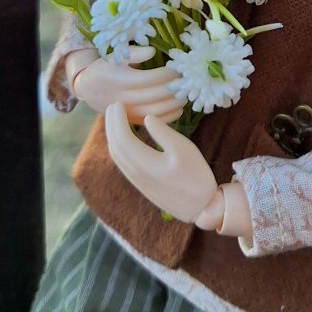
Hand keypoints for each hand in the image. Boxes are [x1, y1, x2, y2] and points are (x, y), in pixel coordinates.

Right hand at [67, 47, 184, 123]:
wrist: (90, 89)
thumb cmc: (106, 68)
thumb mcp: (116, 56)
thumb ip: (134, 53)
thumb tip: (153, 51)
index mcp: (122, 80)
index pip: (152, 78)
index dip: (169, 73)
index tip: (181, 65)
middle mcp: (125, 99)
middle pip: (157, 95)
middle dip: (176, 87)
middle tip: (190, 79)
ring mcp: (129, 113)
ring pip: (157, 112)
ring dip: (175, 103)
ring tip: (188, 92)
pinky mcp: (132, 122)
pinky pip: (154, 122)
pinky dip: (170, 116)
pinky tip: (179, 107)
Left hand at [105, 103, 217, 222]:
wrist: (200, 207)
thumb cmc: (196, 175)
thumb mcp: (185, 149)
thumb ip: (163, 133)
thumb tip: (147, 118)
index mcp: (147, 164)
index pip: (123, 139)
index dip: (117, 120)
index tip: (119, 104)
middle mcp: (137, 174)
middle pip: (115, 147)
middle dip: (111, 125)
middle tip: (113, 106)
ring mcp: (137, 181)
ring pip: (117, 156)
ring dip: (113, 136)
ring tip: (115, 119)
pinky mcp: (141, 185)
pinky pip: (122, 163)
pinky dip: (118, 147)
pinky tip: (124, 138)